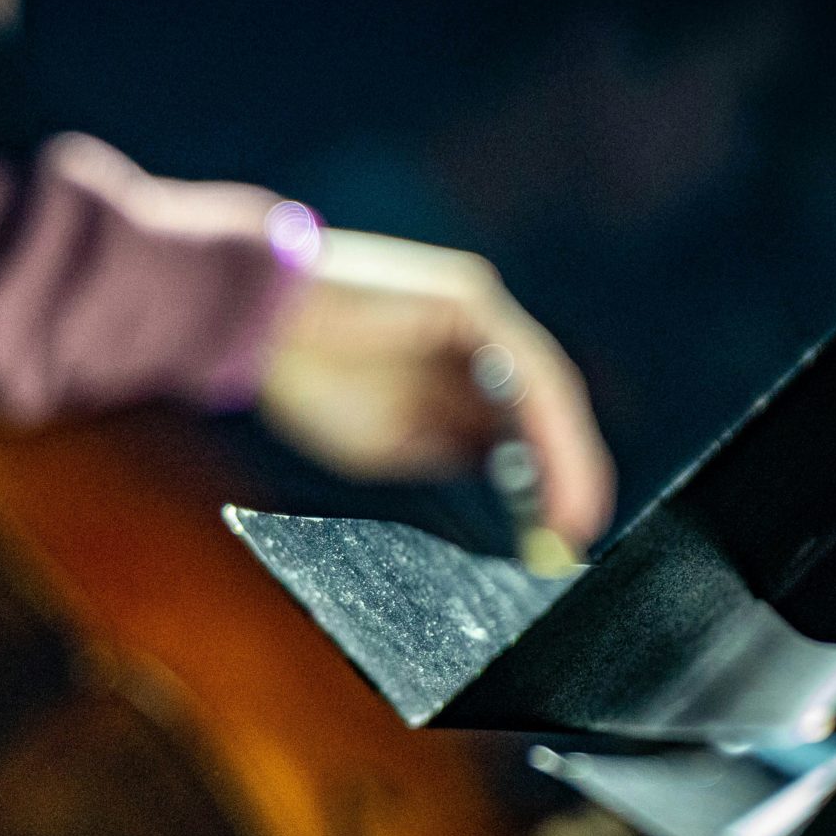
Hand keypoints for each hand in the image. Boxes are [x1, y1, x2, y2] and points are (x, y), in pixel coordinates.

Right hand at [255, 230, 613, 550]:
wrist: (261, 319)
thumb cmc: (309, 377)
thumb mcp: (389, 439)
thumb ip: (447, 450)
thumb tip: (505, 476)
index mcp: (452, 368)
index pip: (515, 426)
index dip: (541, 479)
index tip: (553, 531)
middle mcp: (475, 337)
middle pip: (541, 410)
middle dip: (563, 475)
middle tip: (573, 534)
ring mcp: (477, 314)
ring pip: (544, 391)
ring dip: (566, 457)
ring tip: (572, 515)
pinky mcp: (469, 301)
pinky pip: (526, 369)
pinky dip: (546, 423)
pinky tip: (552, 468)